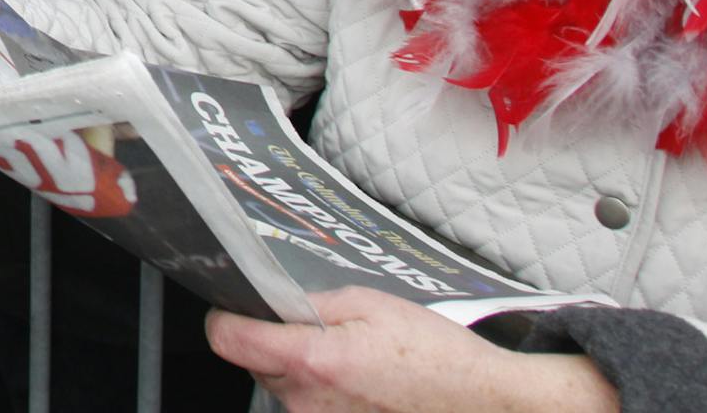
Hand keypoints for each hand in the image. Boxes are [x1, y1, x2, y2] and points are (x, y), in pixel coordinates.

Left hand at [206, 287, 617, 412]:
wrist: (479, 401)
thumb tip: (275, 303)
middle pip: (255, 364)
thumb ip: (312, 304)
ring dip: (299, 368)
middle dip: (272, 341)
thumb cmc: (431, 351)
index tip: (236, 306)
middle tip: (312, 325)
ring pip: (283, 388)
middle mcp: (307, 401)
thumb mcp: (369, 304)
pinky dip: (322, 391)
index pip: (228, 340)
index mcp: (311, 360)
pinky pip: (311, 407)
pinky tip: (358, 380)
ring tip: (347, 354)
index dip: (226, 317)